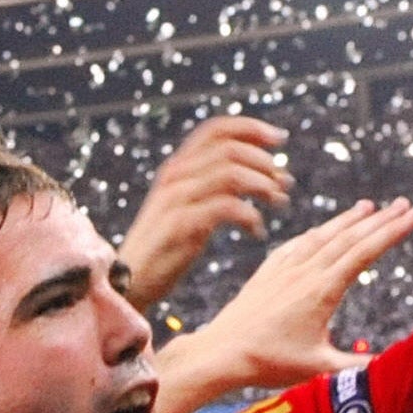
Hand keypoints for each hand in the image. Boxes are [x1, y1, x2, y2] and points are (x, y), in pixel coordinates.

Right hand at [118, 115, 290, 306]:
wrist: (128, 284)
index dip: (252, 129)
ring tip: (277, 204)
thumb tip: (266, 175)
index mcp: (177, 167)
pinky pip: (226, 207)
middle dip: (265, 163)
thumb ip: (214, 188)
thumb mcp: (188, 209)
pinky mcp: (180, 226)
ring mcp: (175, 199)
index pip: (216, 129)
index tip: (280, 140)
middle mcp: (174, 176)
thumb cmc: (165, 250)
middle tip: (285, 184)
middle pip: (230, 149)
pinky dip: (250, 216)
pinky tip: (257, 232)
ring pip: (231, 174)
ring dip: (263, 186)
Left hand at [176, 199, 412, 396]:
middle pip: (349, 238)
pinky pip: (295, 244)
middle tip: (404, 204)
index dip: (391, 232)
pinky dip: (315, 233)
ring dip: (348, 220)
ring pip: (322, 236)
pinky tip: (320, 230)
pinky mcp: (266, 273)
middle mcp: (304, 273)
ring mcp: (283, 270)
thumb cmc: (268, 363)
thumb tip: (394, 370)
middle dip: (380, 219)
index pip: (364, 253)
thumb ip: (358, 368)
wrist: (220, 353)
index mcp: (322, 291)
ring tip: (368, 206)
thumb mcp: (318, 369)